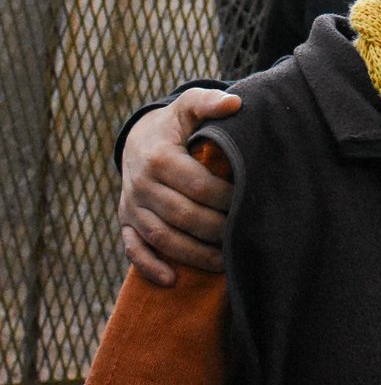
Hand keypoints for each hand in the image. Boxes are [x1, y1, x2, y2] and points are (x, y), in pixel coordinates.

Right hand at [119, 88, 240, 285]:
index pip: (198, 186)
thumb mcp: (191, 106)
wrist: (140, 138)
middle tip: (245, 235)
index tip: (251, 202)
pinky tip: (172, 281)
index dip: (226, 198)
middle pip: (182, 216)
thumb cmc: (177, 124)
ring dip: (193, 254)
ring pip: (162, 238)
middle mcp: (140, 185)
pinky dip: (149, 267)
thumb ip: (210, 103)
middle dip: (216, 229)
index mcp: (159, 158)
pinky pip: (133, 249)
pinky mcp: (126, 222)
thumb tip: (236, 103)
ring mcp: (131, 206)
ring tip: (226, 262)